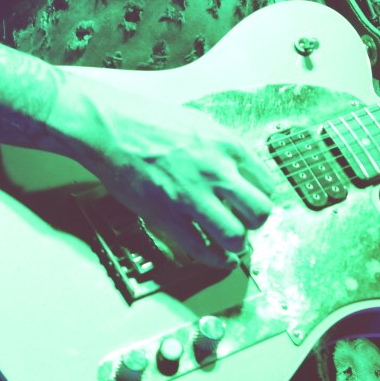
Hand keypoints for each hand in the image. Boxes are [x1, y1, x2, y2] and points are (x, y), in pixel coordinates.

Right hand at [59, 76, 273, 267]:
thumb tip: (239, 169)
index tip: (254, 204)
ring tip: (231, 243)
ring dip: (237, 245)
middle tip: (246, 224)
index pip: (268, 183)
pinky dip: (214, 259)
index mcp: (227, 146)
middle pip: (260, 212)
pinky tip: (216, 258)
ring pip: (235, 236)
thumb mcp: (200, 124)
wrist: (111, 127)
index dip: (262, 198)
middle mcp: (216, 172)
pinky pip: (201, 249)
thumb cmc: (149, 121)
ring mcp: (192, 196)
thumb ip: (223, 148)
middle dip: (256, 223)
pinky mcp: (168, 216)